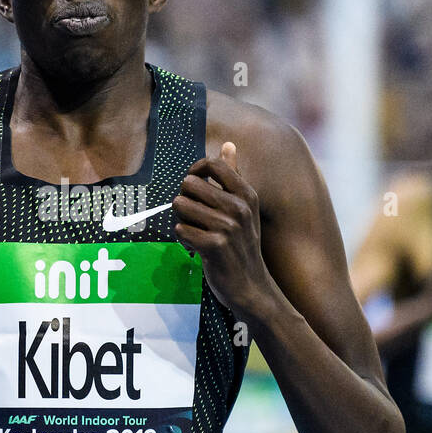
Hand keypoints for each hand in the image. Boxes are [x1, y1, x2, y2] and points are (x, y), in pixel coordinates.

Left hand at [173, 142, 274, 318]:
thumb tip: (228, 145)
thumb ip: (233, 175)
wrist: (251, 287)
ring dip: (182, 220)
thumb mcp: (244, 208)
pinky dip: (183, 239)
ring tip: (197, 233)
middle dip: (184, 200)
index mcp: (246, 194)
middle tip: (195, 218)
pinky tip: (196, 247)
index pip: (212, 164)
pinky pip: (180, 229)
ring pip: (180, 206)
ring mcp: (227, 227)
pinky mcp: (214, 246)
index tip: (194, 186)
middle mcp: (239, 207)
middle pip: (189, 184)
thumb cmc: (242, 245)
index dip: (195, 171)